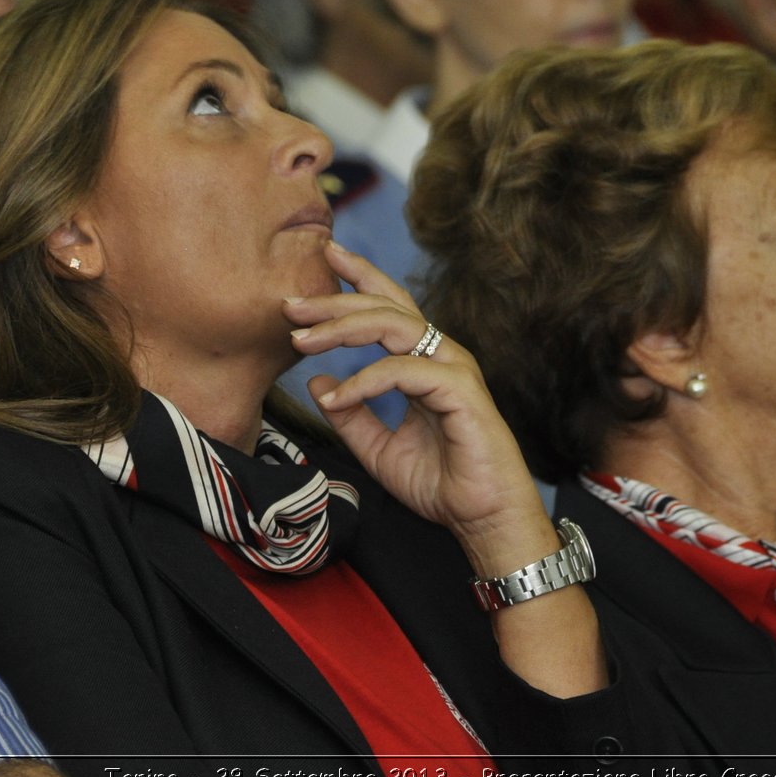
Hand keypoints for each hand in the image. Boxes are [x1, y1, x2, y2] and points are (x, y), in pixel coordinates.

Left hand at [283, 243, 556, 575]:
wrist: (483, 519)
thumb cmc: (443, 485)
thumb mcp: (378, 450)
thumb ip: (350, 416)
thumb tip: (316, 382)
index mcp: (425, 362)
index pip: (389, 306)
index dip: (358, 279)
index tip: (324, 257)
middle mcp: (441, 356)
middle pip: (386, 306)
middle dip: (336, 300)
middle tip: (292, 305)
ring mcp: (453, 369)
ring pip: (394, 325)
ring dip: (343, 328)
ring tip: (302, 341)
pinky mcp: (459, 391)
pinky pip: (402, 371)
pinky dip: (363, 381)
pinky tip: (336, 397)